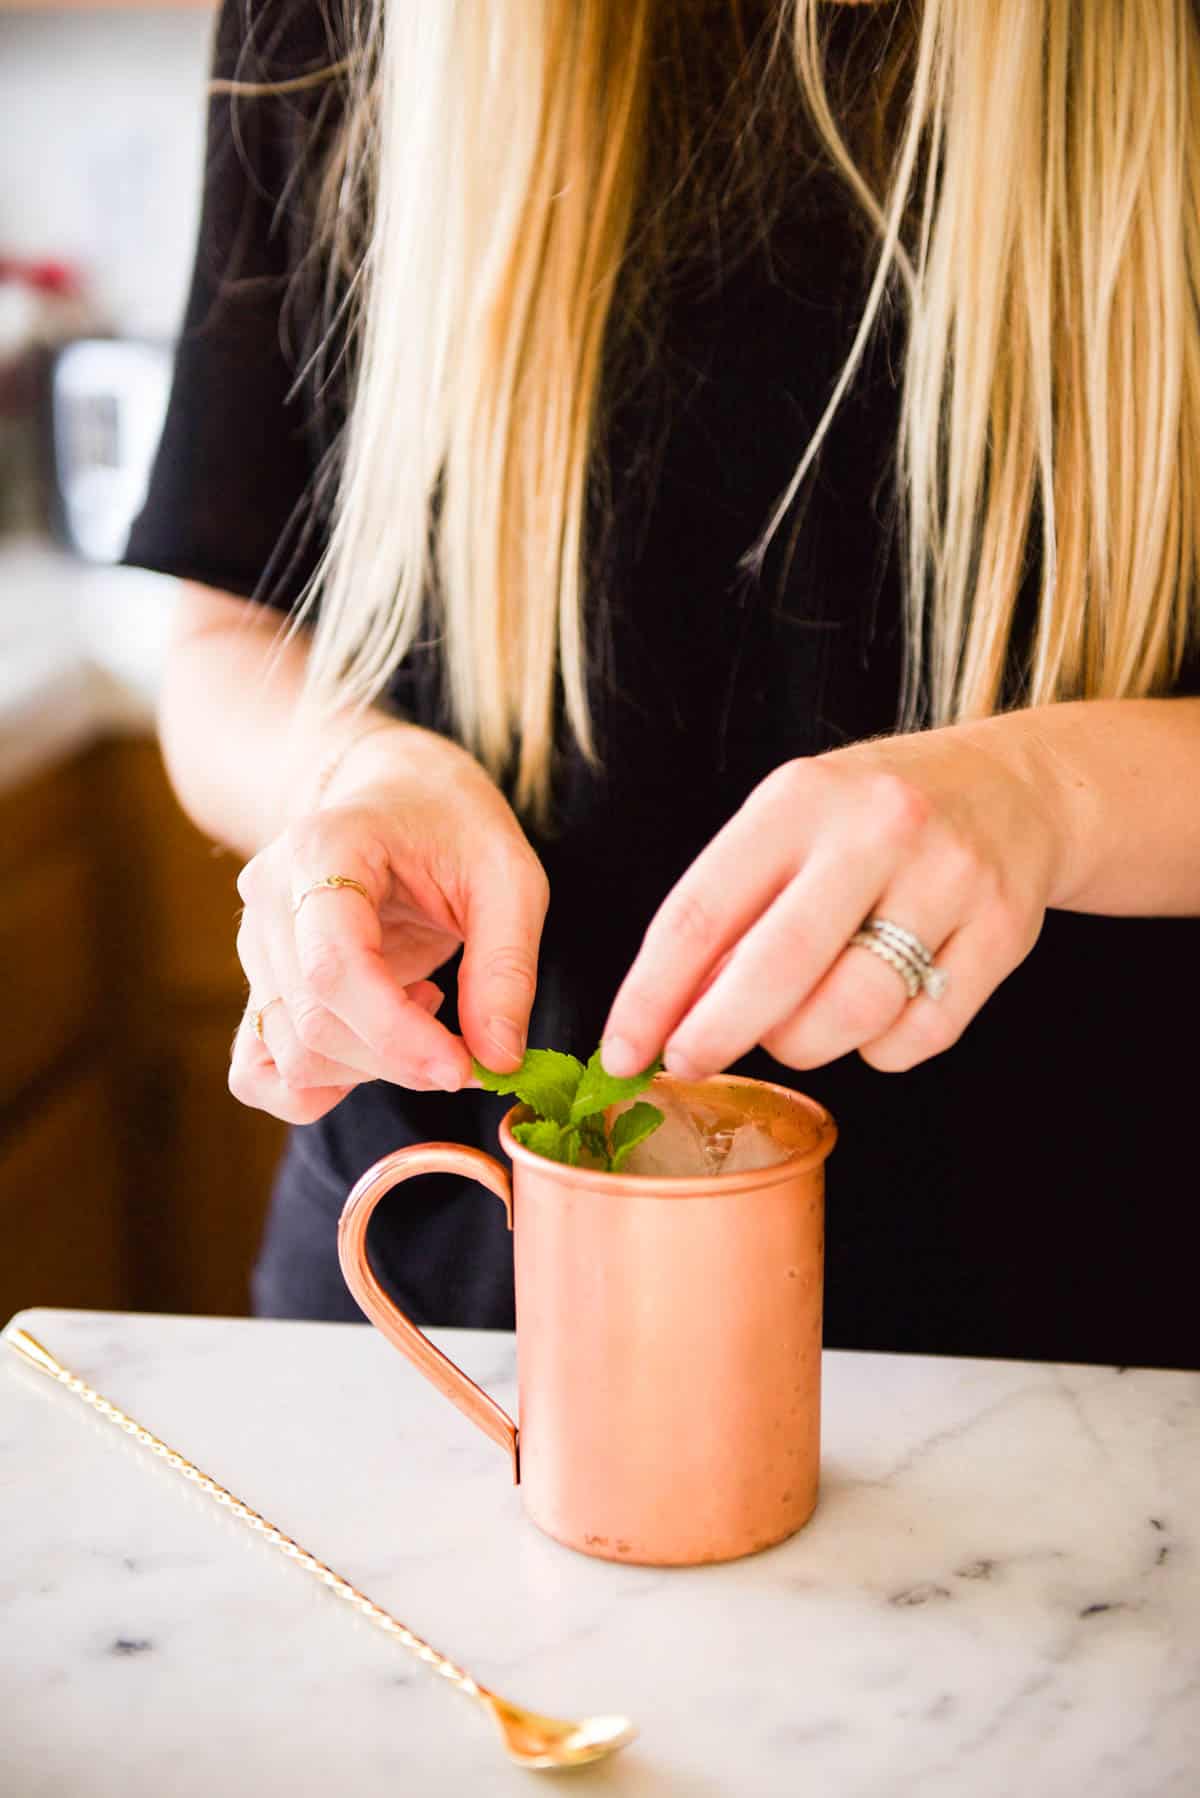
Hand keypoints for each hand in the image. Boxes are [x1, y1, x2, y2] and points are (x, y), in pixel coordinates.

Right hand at [229, 724, 548, 1122]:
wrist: (398, 795)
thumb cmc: (454, 827)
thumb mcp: (509, 876)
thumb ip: (507, 967)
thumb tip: (499, 1061)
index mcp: (321, 850)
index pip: (331, 967)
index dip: (395, 1033)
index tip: (464, 1067)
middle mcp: (268, 899)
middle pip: (313, 1024)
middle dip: (402, 1061)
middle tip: (472, 1047)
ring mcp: (254, 947)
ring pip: (291, 1057)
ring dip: (372, 1069)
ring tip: (425, 1004)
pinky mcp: (260, 987)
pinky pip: (258, 1073)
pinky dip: (318, 1088)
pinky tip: (376, 1044)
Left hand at [601, 719, 1064, 1079]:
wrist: (1015, 788)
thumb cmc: (872, 821)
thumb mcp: (792, 825)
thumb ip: (734, 907)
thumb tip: (669, 1014)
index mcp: (801, 798)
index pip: (702, 910)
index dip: (651, 994)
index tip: (620, 1051)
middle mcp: (879, 829)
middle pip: (777, 967)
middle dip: (715, 1034)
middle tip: (685, 1064)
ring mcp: (949, 879)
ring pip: (851, 1014)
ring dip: (804, 1043)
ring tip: (798, 1023)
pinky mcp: (1004, 931)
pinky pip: (919, 1037)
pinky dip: (882, 1048)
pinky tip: (880, 1010)